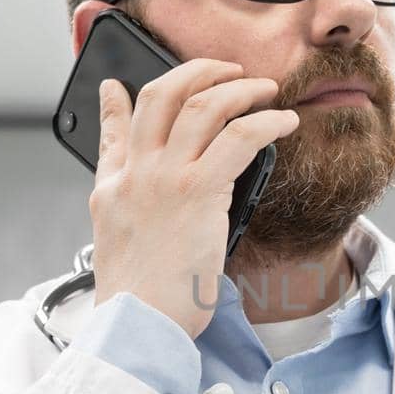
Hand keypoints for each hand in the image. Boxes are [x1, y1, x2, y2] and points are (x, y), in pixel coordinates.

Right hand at [89, 60, 298, 340]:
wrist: (136, 324)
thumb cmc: (138, 301)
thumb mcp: (118, 251)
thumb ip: (127, 216)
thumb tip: (141, 208)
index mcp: (112, 190)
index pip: (111, 132)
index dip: (113, 103)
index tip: (116, 86)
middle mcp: (135, 174)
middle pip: (160, 96)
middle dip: (197, 71)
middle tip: (226, 69)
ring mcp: (164, 178)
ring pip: (202, 106)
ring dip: (238, 88)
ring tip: (263, 89)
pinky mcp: (198, 192)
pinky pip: (239, 138)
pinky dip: (266, 121)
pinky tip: (283, 122)